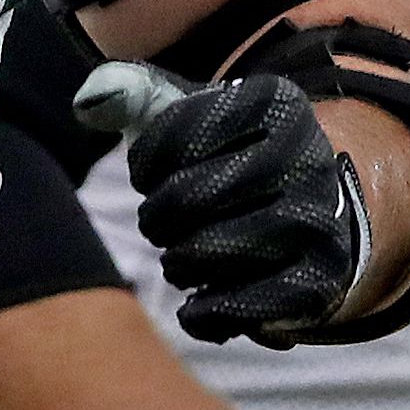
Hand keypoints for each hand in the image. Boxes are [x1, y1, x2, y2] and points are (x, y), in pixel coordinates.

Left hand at [81, 62, 379, 345]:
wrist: (314, 217)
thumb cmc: (233, 161)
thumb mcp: (193, 118)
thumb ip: (135, 97)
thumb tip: (89, 100)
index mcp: (274, 104)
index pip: (176, 134)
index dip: (145, 165)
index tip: (151, 175)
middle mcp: (306, 157)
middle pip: (189, 197)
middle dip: (157, 219)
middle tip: (158, 224)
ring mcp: (319, 221)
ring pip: (212, 252)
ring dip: (179, 265)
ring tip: (181, 259)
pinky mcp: (320, 280)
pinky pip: (246, 305)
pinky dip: (207, 313)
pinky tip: (196, 305)